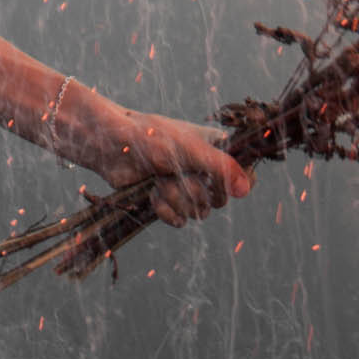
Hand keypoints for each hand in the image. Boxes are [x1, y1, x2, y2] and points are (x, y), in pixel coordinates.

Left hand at [96, 112, 253, 227]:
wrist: (113, 147)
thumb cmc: (152, 137)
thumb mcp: (191, 149)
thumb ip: (221, 167)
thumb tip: (246, 191)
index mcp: (216, 149)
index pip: (244, 173)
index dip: (238, 181)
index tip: (223, 181)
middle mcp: (204, 170)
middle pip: (220, 199)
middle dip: (195, 190)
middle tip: (177, 172)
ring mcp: (186, 187)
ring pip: (199, 212)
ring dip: (176, 198)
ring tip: (159, 179)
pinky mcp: (167, 202)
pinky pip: (180, 221)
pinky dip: (165, 210)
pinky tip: (152, 195)